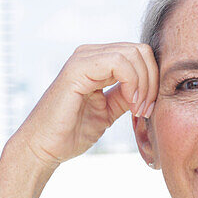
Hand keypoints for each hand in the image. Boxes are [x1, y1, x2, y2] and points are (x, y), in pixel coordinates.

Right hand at [11, 42, 159, 170]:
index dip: (152, 80)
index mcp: (98, 62)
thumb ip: (125, 96)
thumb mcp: (108, 112)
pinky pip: (118, 62)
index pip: (139, 55)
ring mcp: (83, 58)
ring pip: (132, 53)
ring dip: (144, 84)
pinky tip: (129, 104)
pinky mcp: (78, 69)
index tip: (147, 109)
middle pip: (140, 50)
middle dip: (152, 81)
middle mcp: (90, 55)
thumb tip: (148, 90)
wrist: (45, 146)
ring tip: (137, 110)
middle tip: (145, 110)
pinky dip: (132, 83)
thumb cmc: (72, 133)